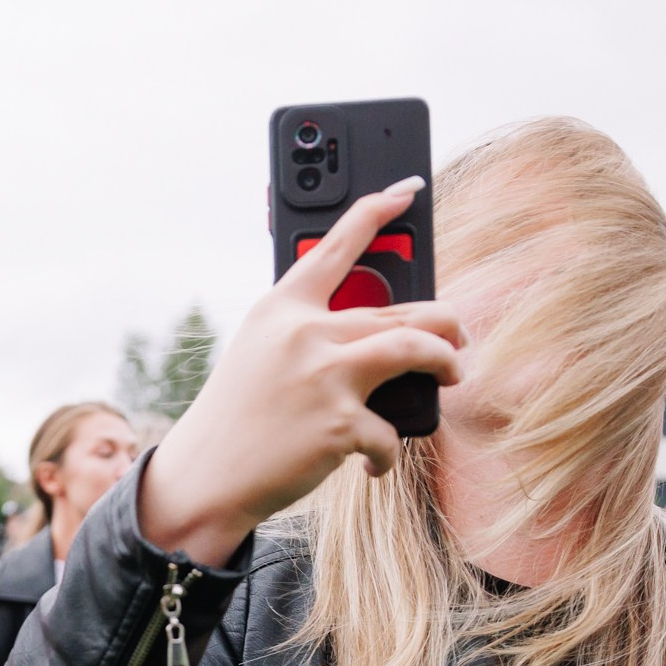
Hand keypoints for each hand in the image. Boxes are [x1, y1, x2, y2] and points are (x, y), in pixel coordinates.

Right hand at [139, 179, 465, 566]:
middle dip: (445, 323)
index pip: (337, 243)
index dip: (379, 209)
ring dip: (447, 361)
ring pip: (417, 348)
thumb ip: (311, 333)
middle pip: (402, 309)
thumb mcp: (262, 354)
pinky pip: (391, 432)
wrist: (206, 477)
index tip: (408, 188)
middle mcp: (306, 331)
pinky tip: (371, 464)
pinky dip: (387, 452)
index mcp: (282, 306)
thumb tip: (380, 334)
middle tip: (459, 337)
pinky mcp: (341, 423)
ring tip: (454, 372)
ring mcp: (326, 375)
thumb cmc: (237, 416)